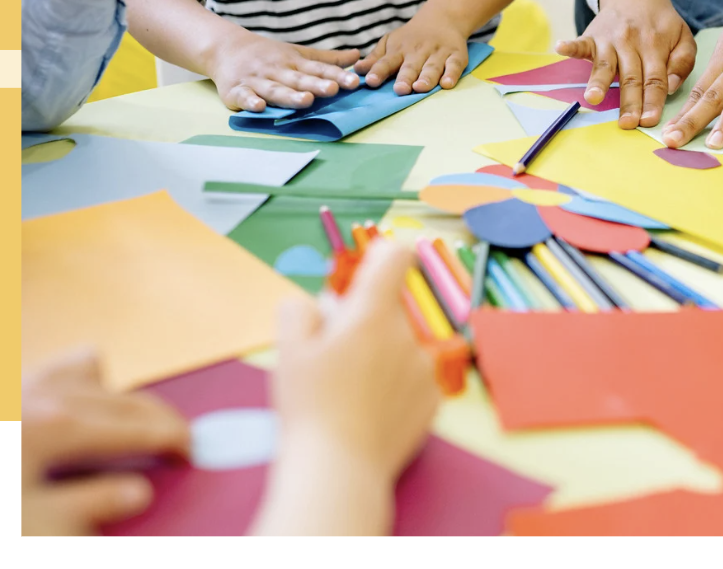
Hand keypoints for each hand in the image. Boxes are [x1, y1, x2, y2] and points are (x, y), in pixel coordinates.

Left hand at [20, 348, 189, 535]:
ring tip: (128, 420)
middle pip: (122, 397)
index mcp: (58, 427)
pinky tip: (72, 409)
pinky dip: (74, 383)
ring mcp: (19, 385)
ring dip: (115, 393)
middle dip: (159, 416)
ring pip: (86, 368)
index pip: (135, 427)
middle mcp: (43, 395)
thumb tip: (138, 493)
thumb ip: (91, 504)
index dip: (171, 438)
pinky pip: (51, 370)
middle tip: (182, 438)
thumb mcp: (37, 521)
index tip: (192, 449)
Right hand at [208, 37, 363, 111]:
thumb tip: (357, 56)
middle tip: (333, 90)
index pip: (318, 69)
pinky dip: (250, 101)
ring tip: (306, 101)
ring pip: (275, 89)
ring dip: (289, 95)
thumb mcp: (298, 53)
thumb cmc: (268, 54)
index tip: (354, 82)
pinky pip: (244, 96)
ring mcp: (257, 80)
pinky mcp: (236, 90)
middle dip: (316, 85)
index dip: (336, 76)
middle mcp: (277, 70)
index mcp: (294, 63)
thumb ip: (327, 59)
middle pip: (298, 79)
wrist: (226, 47)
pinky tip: (259, 107)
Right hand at [254, 234, 443, 535]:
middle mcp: (407, 335)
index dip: (386, 251)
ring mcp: (425, 369)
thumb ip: (300, 310)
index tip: (379, 258)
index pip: (395, 257)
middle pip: (390, 307)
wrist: (339, 470)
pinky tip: (370, 406)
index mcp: (371, 316)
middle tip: (333, 349)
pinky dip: (396, 383)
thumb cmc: (309, 407)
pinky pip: (414, 375)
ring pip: (402, 342)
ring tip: (350, 386)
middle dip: (365, 318)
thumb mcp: (288, 351)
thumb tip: (320, 303)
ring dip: (382, 351)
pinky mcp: (434, 400)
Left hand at [354, 12, 469, 92]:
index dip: (378, 71)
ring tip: (420, 88)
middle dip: (405, 77)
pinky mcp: (456, 55)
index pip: (386, 62)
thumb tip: (356, 70)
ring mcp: (438, 53)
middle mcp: (418, 52)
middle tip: (400, 89)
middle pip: (410, 66)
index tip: (371, 81)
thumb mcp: (390, 43)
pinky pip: (454, 65)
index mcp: (399, 50)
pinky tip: (447, 84)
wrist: (442, 18)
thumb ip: (376, 59)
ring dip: (427, 77)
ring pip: (432, 67)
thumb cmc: (410, 37)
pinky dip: (452, 74)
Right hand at [557, 0, 694, 126]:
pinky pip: (580, 42)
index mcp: (656, 47)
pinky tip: (560, 48)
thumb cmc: (661, 23)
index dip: (652, 101)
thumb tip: (671, 86)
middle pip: (631, 78)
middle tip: (627, 123)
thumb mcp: (683, 37)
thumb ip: (683, 62)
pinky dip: (570, 46)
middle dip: (629, 102)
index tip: (650, 121)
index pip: (655, 79)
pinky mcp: (592, 35)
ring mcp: (610, 40)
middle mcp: (632, 44)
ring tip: (593, 97)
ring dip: (599, 81)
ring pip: (605, 65)